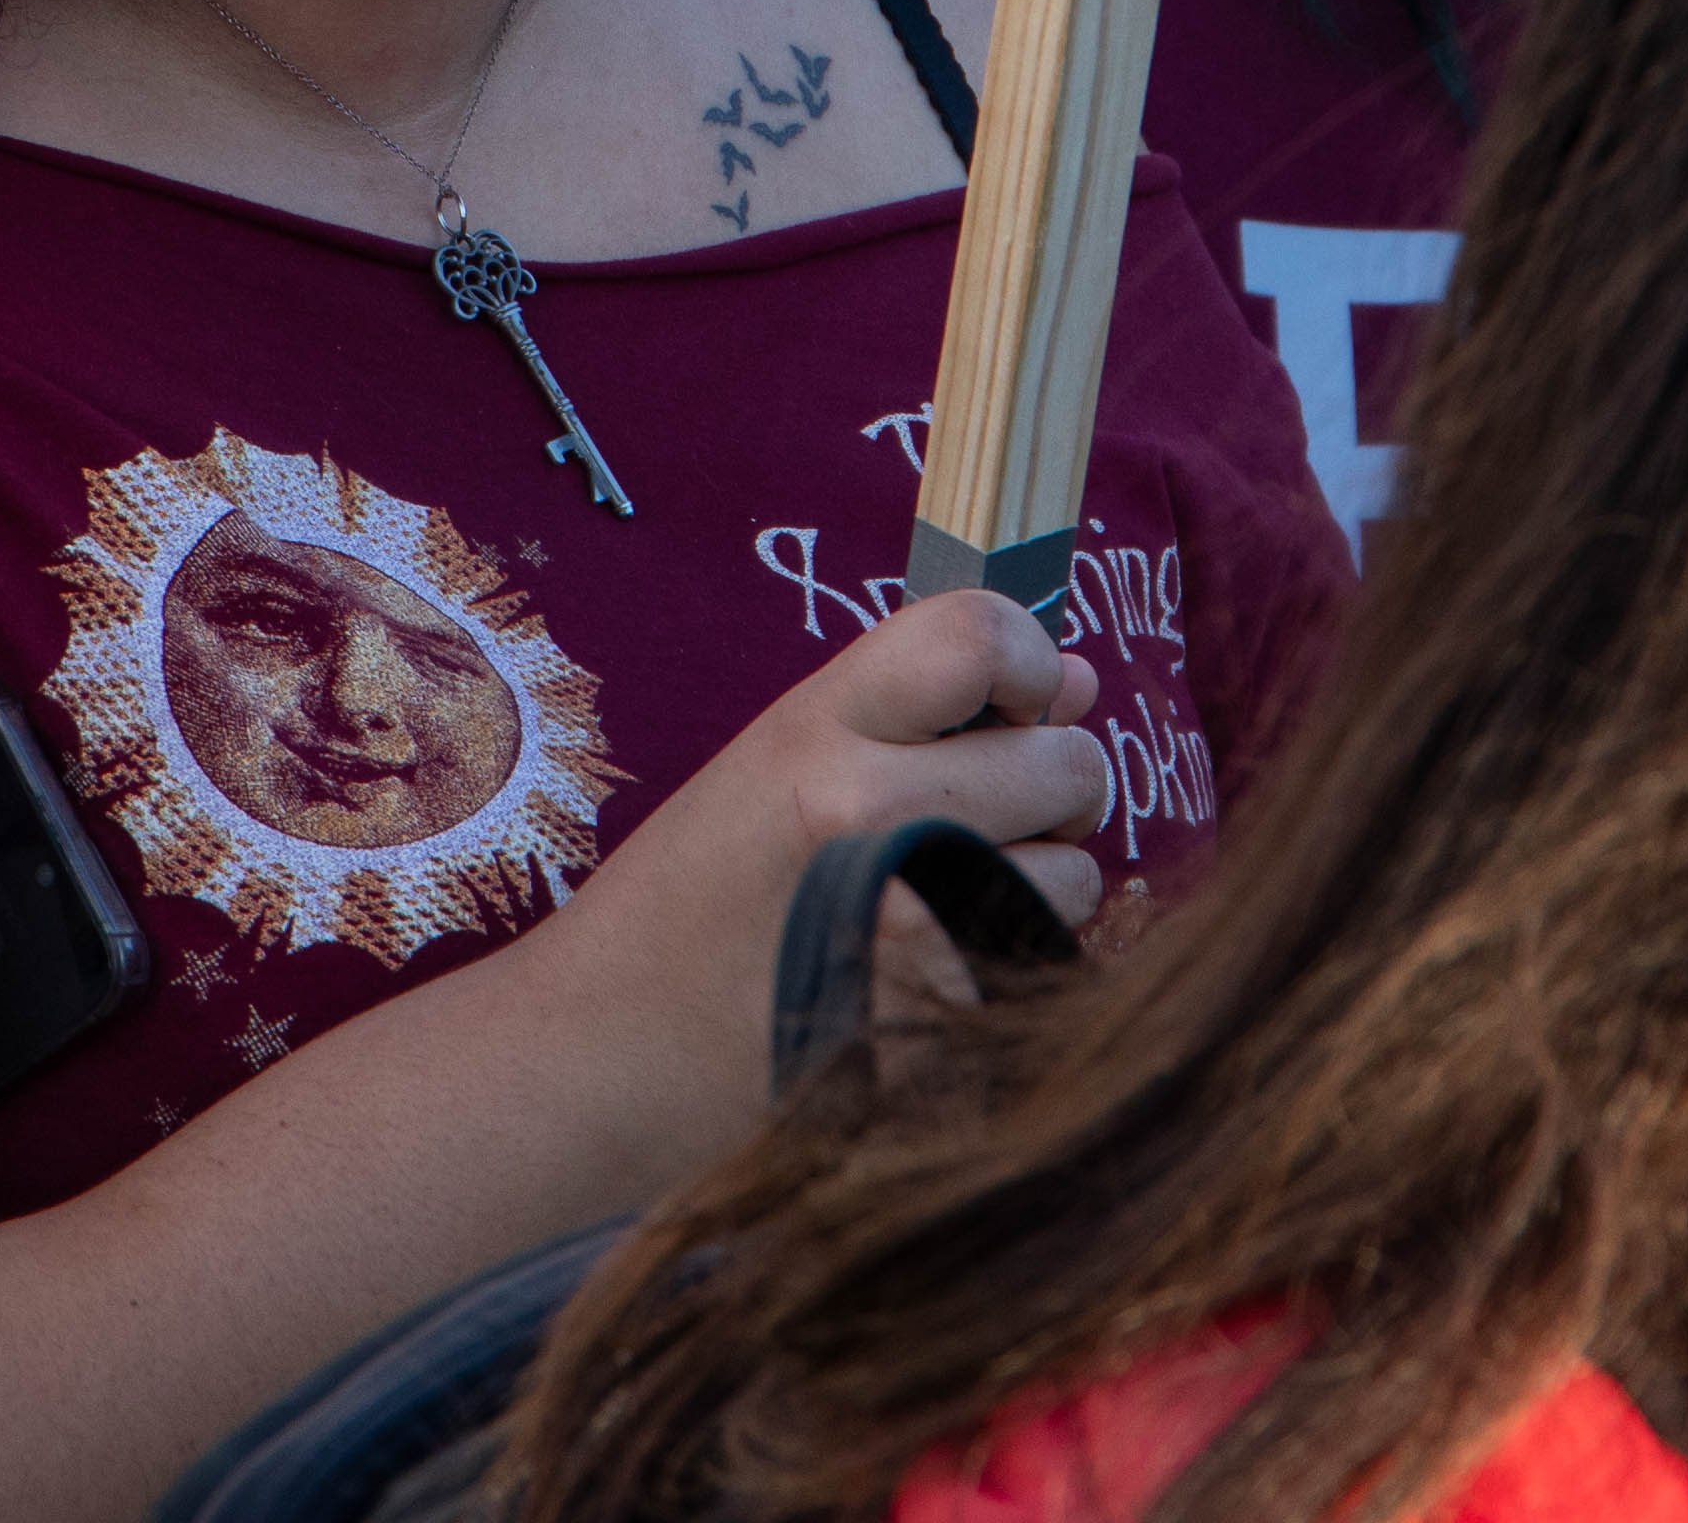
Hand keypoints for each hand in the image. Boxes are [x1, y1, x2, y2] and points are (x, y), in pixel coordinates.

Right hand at [498, 589, 1109, 1179]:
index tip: (1006, 703)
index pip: (982, 634)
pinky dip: (1014, 963)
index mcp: (812, 729)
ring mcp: (906, 924)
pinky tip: (935, 970)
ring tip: (938, 902)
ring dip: (1039, 885)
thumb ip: (920, 716)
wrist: (604, 1053)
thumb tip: (1083, 684)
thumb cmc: (695, 898)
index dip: (1025, 661)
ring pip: (1077, 872)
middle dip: (1050, 787)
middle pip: (1069, 759)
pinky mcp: (936, 1021)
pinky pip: (1046, 963)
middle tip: (978, 818)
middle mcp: (862, 811)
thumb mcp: (777, 764)